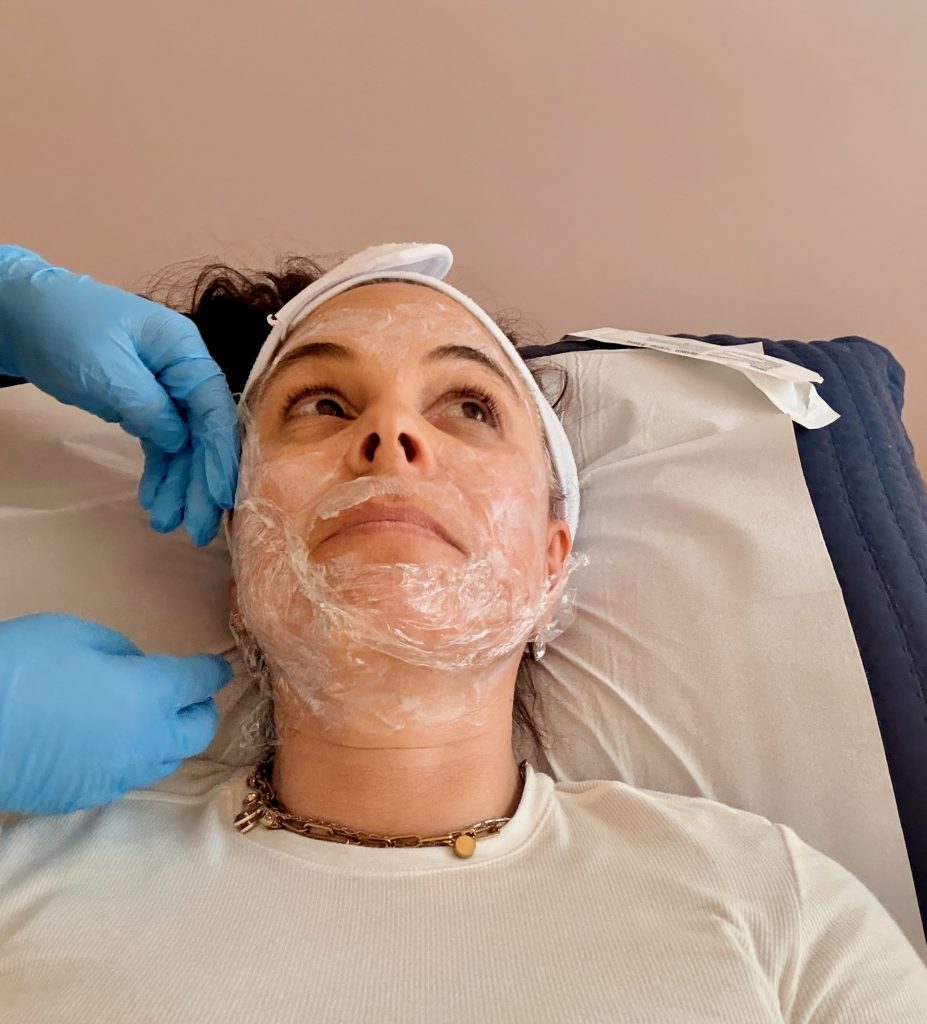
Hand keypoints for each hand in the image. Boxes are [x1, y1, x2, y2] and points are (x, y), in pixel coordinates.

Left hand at [0, 245, 239, 546]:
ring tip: (166, 523)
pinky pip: (161, 443)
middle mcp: (184, 371)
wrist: (23, 312)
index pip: (214, 409)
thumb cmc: (65, 331)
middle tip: (198, 529)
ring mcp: (167, 389)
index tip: (221, 497)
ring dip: (179, 485)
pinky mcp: (145, 405)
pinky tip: (153, 500)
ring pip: (184, 444)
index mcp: (185, 351)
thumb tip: (179, 441)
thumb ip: (150, 409)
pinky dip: (159, 472)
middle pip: (204, 433)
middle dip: (201, 482)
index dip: (221, 455)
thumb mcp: (108, 371)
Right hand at [0, 613, 233, 815]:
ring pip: (166, 761)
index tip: (216, 668)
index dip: (212, 672)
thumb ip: (123, 653)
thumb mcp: (79, 636)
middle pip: (198, 731)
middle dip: (199, 711)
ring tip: (150, 720)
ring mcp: (118, 775)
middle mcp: (146, 741)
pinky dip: (131, 759)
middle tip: (186, 695)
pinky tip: (109, 743)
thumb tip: (139, 670)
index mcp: (150, 695)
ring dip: (169, 739)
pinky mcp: (88, 796)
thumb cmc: (22, 666)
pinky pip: (126, 777)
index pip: (200, 683)